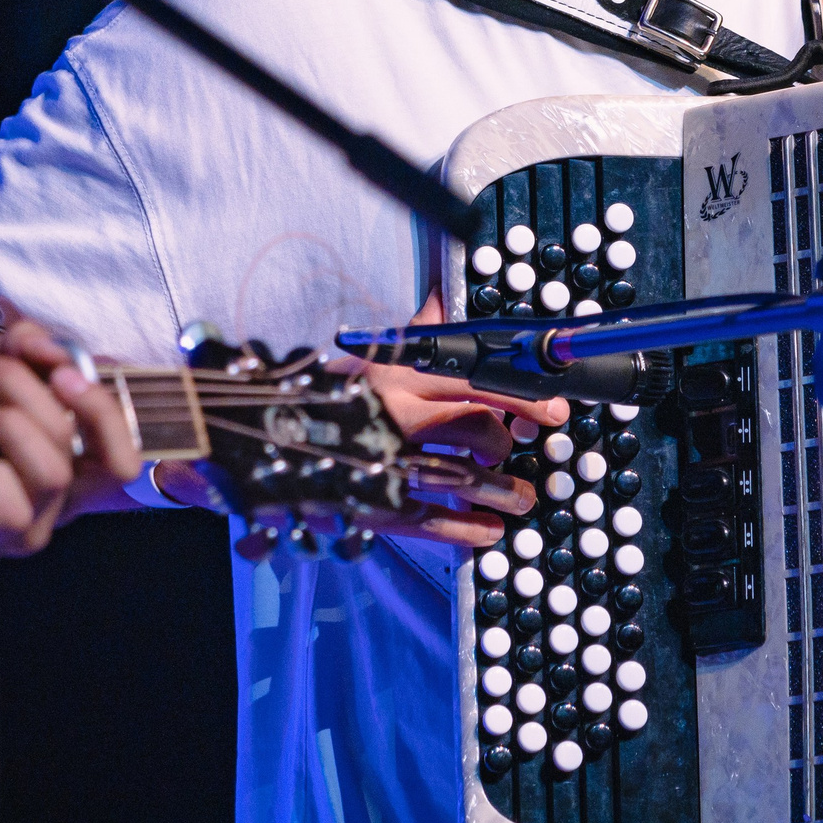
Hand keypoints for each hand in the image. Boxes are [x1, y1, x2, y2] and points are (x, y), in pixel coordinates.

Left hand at [0, 318, 143, 557]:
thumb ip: (25, 354)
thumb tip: (43, 342)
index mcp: (67, 454)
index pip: (127, 442)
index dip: (111, 401)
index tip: (62, 366)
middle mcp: (59, 494)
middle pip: (103, 445)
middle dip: (51, 392)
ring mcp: (30, 521)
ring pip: (58, 468)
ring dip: (16, 421)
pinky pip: (16, 499)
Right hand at [347, 290, 567, 547]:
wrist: (267, 433)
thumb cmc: (340, 392)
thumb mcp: (377, 354)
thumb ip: (418, 326)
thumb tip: (445, 290)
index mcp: (398, 372)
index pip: (474, 376)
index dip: (522, 394)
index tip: (555, 408)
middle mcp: (390, 410)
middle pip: (470, 423)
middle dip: (512, 440)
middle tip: (540, 449)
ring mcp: (379, 459)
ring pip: (455, 477)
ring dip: (499, 492)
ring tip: (523, 498)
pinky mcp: (368, 502)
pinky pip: (426, 520)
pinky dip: (464, 530)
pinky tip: (490, 531)